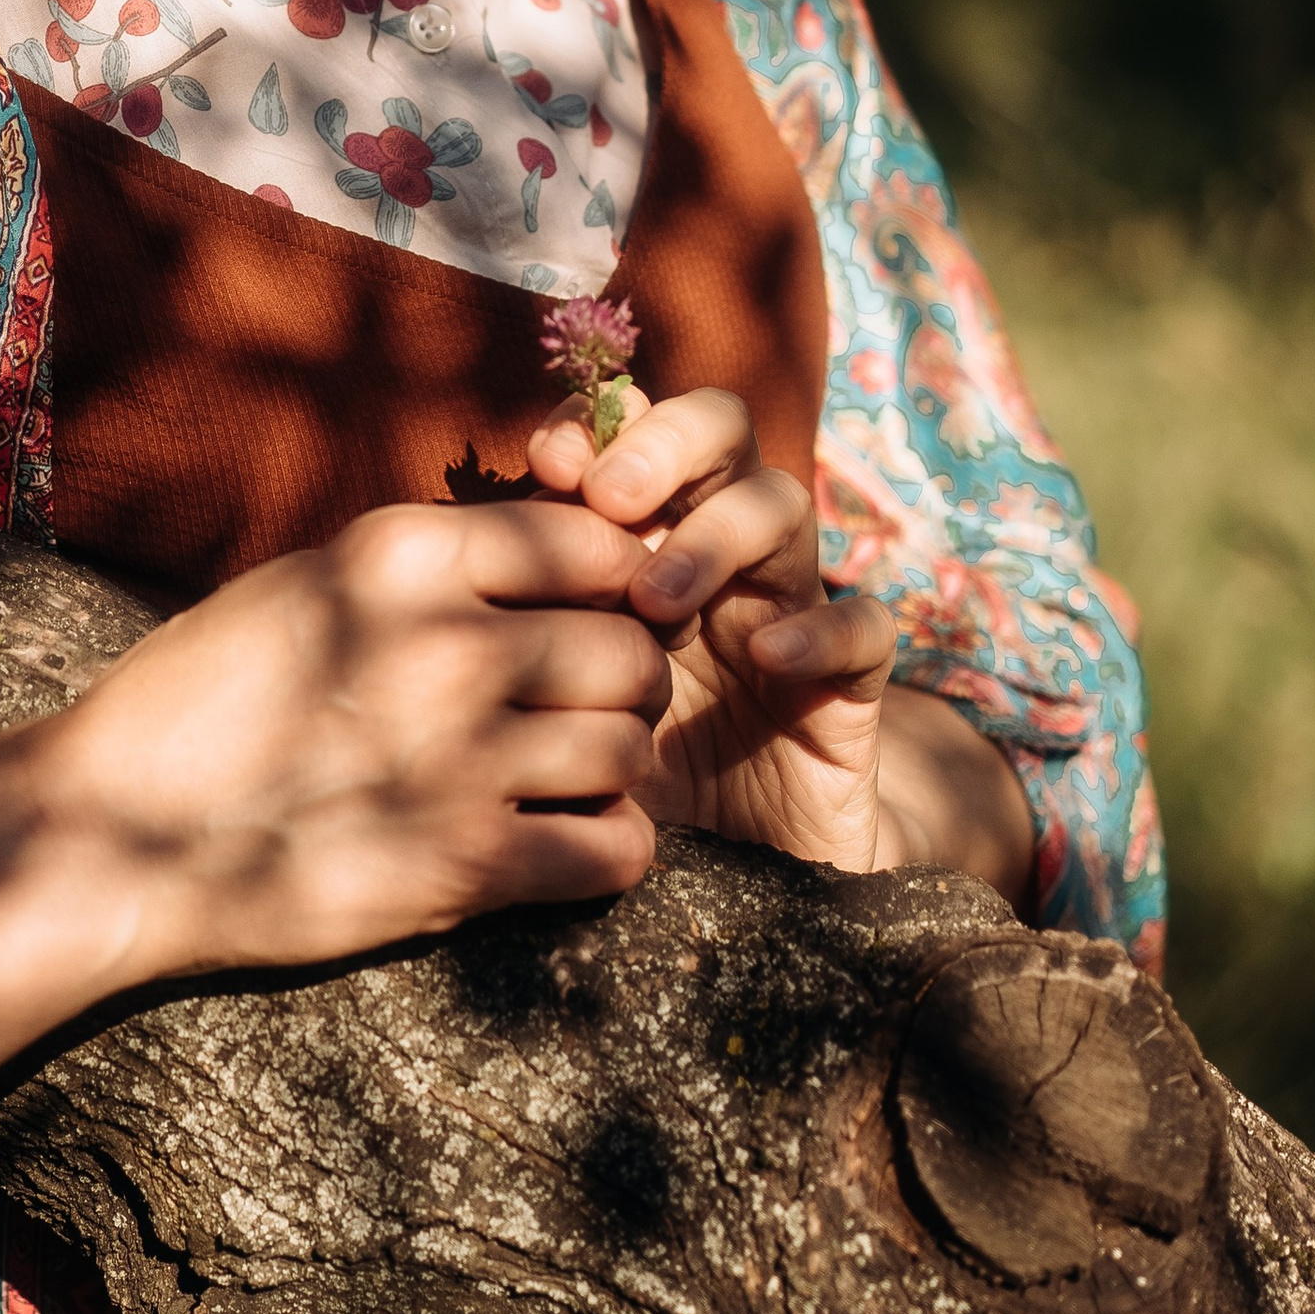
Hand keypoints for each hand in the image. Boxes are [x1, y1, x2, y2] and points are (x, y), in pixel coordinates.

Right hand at [47, 493, 668, 982]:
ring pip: (629, 747)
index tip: (591, 614)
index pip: (588, 542)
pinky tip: (573, 846)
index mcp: (403, 557)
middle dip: (625, 679)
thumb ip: (419, 568)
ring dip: (616, 766)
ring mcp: (461, 758)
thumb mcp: (303, 584)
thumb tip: (535, 556)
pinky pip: (613, 851)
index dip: (611, 581)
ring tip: (573, 778)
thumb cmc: (199, 699)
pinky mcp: (462, 866)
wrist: (114, 835)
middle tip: (589, 707)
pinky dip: (612, 851)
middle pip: (630, 647)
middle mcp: (447, 644)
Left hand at [529, 385, 894, 874]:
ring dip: (719, 535)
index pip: (636, 432)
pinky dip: (822, 629)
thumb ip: (524, 622)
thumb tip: (449, 551)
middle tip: (612, 496)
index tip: (547, 459)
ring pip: (786, 507)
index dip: (600, 424)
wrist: (723, 889)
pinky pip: (865, 628)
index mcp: (644, 541)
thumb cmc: (617, 779)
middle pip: (724, 432)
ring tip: (659, 602)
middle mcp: (720, 558)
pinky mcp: (847, 690)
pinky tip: (768, 658)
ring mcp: (788, 613)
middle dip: (669, 442)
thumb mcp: (555, 697)